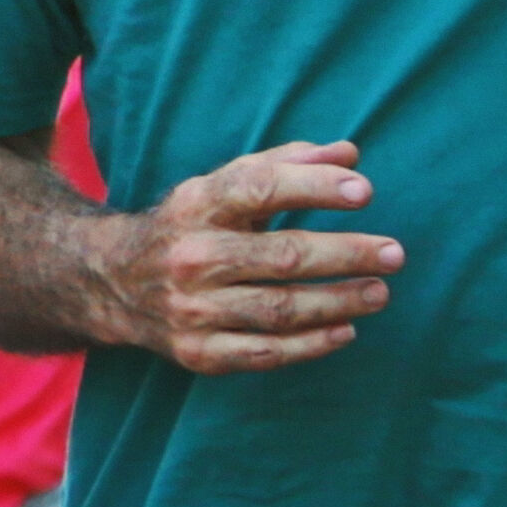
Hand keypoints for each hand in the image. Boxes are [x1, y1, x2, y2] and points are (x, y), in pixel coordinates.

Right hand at [82, 140, 399, 372]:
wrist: (113, 283)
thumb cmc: (190, 225)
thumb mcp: (222, 186)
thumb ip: (286, 165)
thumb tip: (349, 154)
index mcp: (196, 205)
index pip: (258, 188)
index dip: (313, 187)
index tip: (364, 192)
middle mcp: (191, 256)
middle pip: (282, 256)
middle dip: (346, 254)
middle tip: (394, 253)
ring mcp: (192, 309)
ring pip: (279, 309)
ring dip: (338, 302)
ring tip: (379, 292)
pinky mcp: (197, 351)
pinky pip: (264, 352)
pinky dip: (310, 345)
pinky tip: (346, 330)